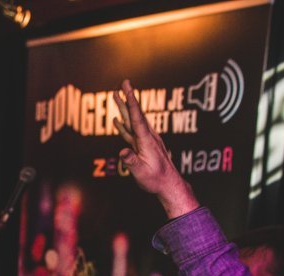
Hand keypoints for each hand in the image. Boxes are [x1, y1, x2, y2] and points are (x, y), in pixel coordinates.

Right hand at [114, 79, 198, 218]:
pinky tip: (117, 120)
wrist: (167, 184)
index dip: (130, 102)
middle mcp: (146, 137)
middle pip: (134, 114)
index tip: (126, 88)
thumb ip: (131, 161)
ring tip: (116, 97)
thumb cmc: (155, 179)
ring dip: (124, 108)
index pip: (137, 117)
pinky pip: (130, 132)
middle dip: (127, 98)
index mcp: (146, 140)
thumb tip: (122, 152)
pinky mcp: (142, 146)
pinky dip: (123, 124)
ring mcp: (144, 141)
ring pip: (132, 121)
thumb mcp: (141, 172)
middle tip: (123, 83)